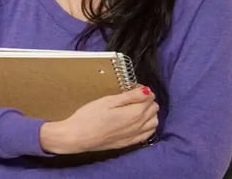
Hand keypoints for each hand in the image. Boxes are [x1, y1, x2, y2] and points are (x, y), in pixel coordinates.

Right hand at [39, 86, 158, 153]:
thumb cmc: (89, 116)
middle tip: (132, 96)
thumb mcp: (108, 101)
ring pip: (154, 122)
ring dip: (149, 113)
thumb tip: (147, 91)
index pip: (150, 97)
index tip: (131, 88)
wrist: (77, 137)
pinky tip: (138, 122)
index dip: (142, 89)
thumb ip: (130, 96)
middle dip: (147, 100)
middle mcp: (138, 126)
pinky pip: (147, 134)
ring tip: (136, 107)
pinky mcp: (128, 143)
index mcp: (134, 113)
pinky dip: (147, 126)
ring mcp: (134, 136)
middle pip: (154, 109)